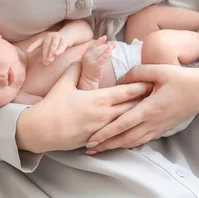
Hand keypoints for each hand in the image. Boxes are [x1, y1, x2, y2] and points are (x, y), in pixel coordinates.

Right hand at [16, 62, 151, 152]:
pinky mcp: (97, 140)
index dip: (141, 86)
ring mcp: (102, 129)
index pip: (127, 92)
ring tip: (149, 110)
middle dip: (145, 101)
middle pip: (132, 108)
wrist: (41, 131)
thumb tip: (81, 58)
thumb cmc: (52, 106)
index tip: (152, 81)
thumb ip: (75, 69)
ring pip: (126, 122)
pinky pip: (116, 134)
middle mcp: (104, 115)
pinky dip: (126, 129)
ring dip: (138, 116)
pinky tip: (133, 128)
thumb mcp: (63, 83)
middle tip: (158, 95)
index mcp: (99, 99)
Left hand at [27, 32, 72, 64]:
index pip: (37, 42)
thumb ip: (44, 50)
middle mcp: (50, 36)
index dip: (32, 46)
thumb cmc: (57, 42)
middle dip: (45, 55)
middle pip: (46, 46)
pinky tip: (56, 54)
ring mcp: (57, 37)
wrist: (69, 35)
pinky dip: (58, 50)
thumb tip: (38, 59)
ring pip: (53, 46)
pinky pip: (61, 46)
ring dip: (51, 54)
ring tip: (49, 61)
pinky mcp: (64, 40)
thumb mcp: (49, 44)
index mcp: (44, 38)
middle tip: (45, 63)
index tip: (27, 51)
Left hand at [85, 62, 198, 153]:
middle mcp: (154, 121)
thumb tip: (119, 82)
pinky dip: (129, 143)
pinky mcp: (164, 128)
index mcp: (150, 108)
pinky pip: (143, 139)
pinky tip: (121, 143)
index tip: (91, 139)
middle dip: (106, 145)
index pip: (123, 123)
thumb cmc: (182, 78)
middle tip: (88, 149)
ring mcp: (160, 127)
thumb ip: (136, 73)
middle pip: (125, 138)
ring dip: (116, 146)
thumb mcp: (158, 69)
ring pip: (134, 141)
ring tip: (101, 148)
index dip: (106, 132)